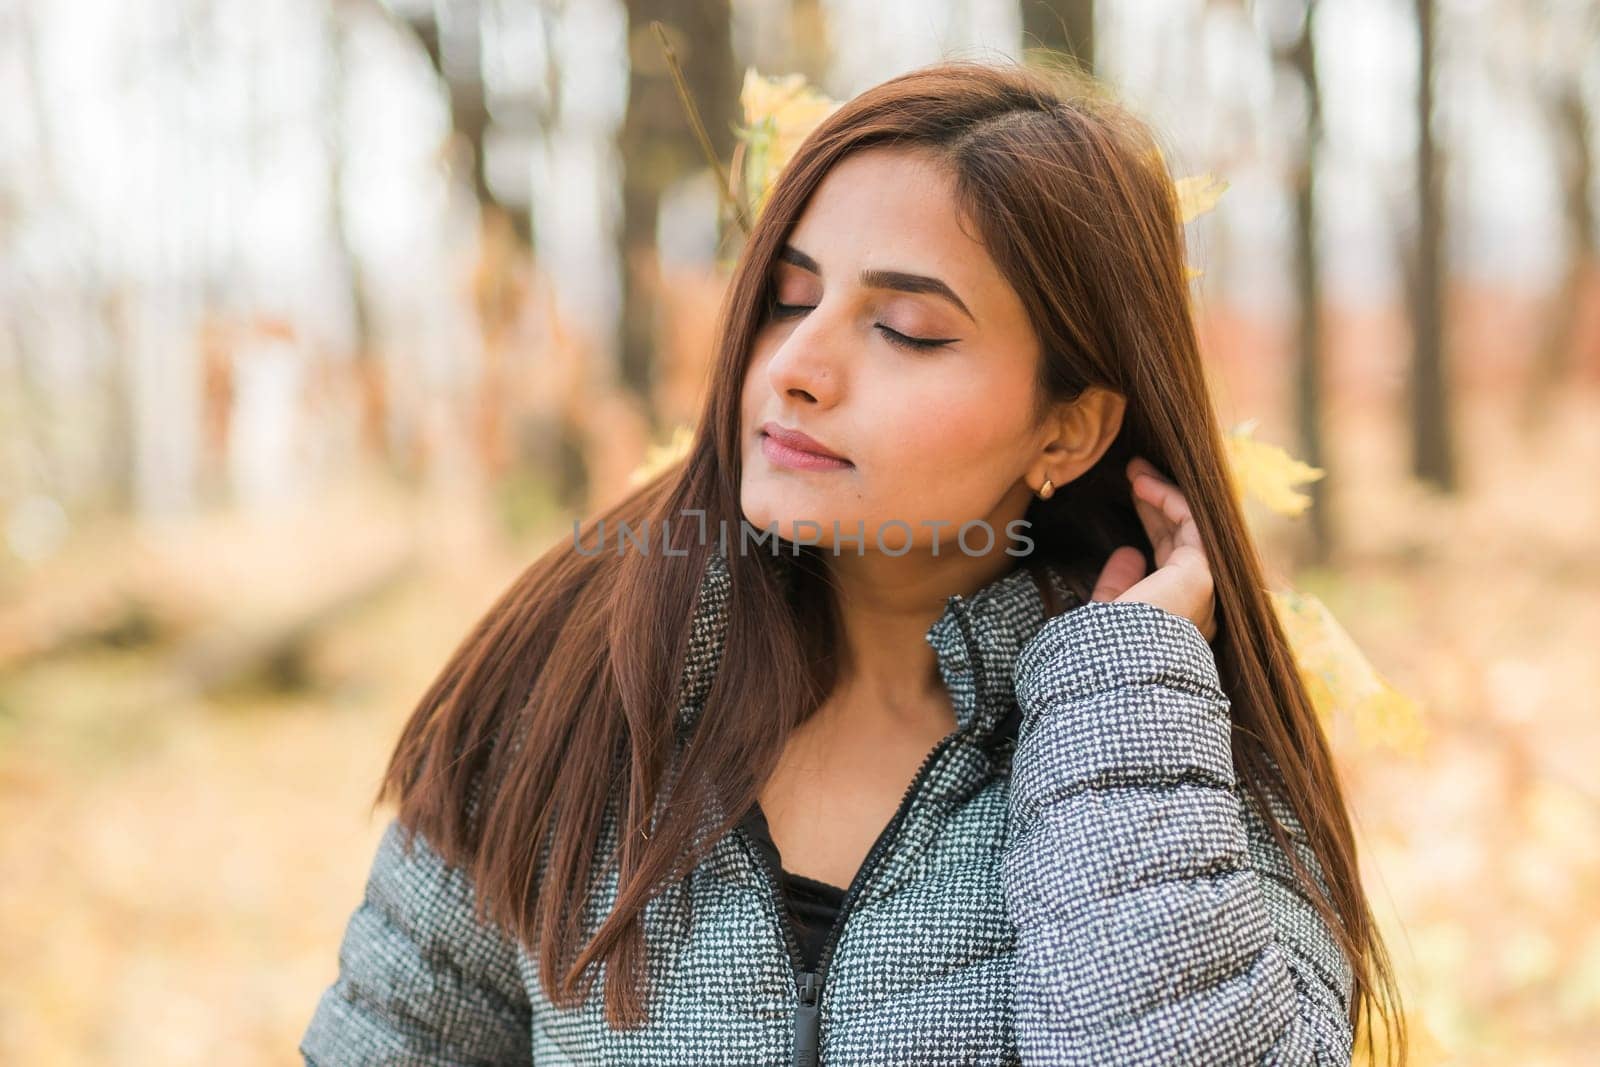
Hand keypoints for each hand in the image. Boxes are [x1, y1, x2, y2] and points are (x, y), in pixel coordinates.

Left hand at [1089, 457, 1218, 643]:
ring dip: (1162, 495)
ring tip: (1136, 470)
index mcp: (1174, 615)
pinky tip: (1143, 484)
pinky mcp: (1200, 574)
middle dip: (1156, 505)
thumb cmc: (1105, 654)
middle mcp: (1194, 603)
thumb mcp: (1106, 615)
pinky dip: (1169, 500)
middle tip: (1135, 475)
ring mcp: (1201, 589)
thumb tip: (1129, 552)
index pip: (1168, 560)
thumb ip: (1117, 586)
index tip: (1131, 498)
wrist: (1115, 672)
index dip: (1152, 525)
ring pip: (1188, 529)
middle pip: (1179, 540)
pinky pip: (1191, 525)